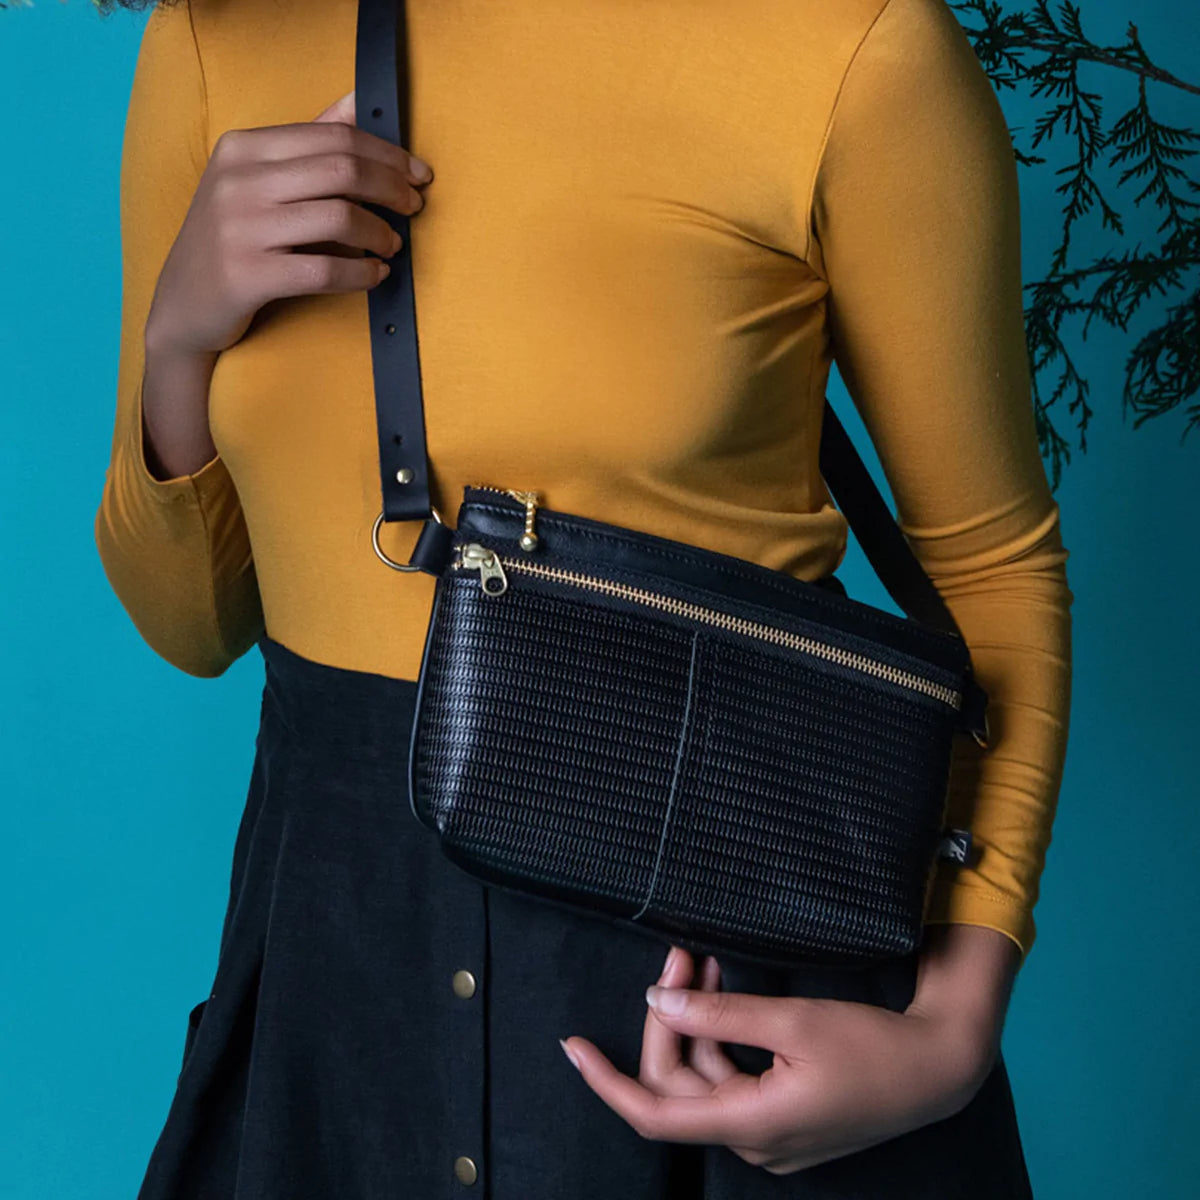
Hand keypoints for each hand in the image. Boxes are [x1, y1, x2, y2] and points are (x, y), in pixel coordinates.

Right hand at [145, 88, 433, 360]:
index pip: (334, 136)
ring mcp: (240, 229)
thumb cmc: (234, 239)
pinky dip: (362, 273)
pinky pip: (325, 270)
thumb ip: (308, 143)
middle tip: (414, 207)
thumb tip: (361, 100)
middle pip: (342, 170)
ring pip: (339, 217)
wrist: (184, 304)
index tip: (418, 174)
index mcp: (243, 147)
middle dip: (391, 188)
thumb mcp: (257, 181)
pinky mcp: (248, 276)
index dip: (387, 154)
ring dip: (380, 233)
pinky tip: (376, 275)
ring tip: (393, 245)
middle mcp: (238, 181)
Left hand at [559, 927, 1017, 1175]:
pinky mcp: (782, 1117)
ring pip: (704, 1078)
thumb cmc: (872, 1047)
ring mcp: (768, 1132)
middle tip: (678, 952)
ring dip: (695, 1020)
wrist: (935, 1069)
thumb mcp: (793, 1021)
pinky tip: (722, 988)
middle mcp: (752, 1138)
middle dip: (668, 1015)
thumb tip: (660, 998)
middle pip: (678, 1083)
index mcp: (750, 1122)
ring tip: (699, 957)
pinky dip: (720, 1035)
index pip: (654, 1113)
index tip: (573, 1047)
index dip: (606, 1081)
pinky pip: (730, 1080)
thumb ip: (720, 1013)